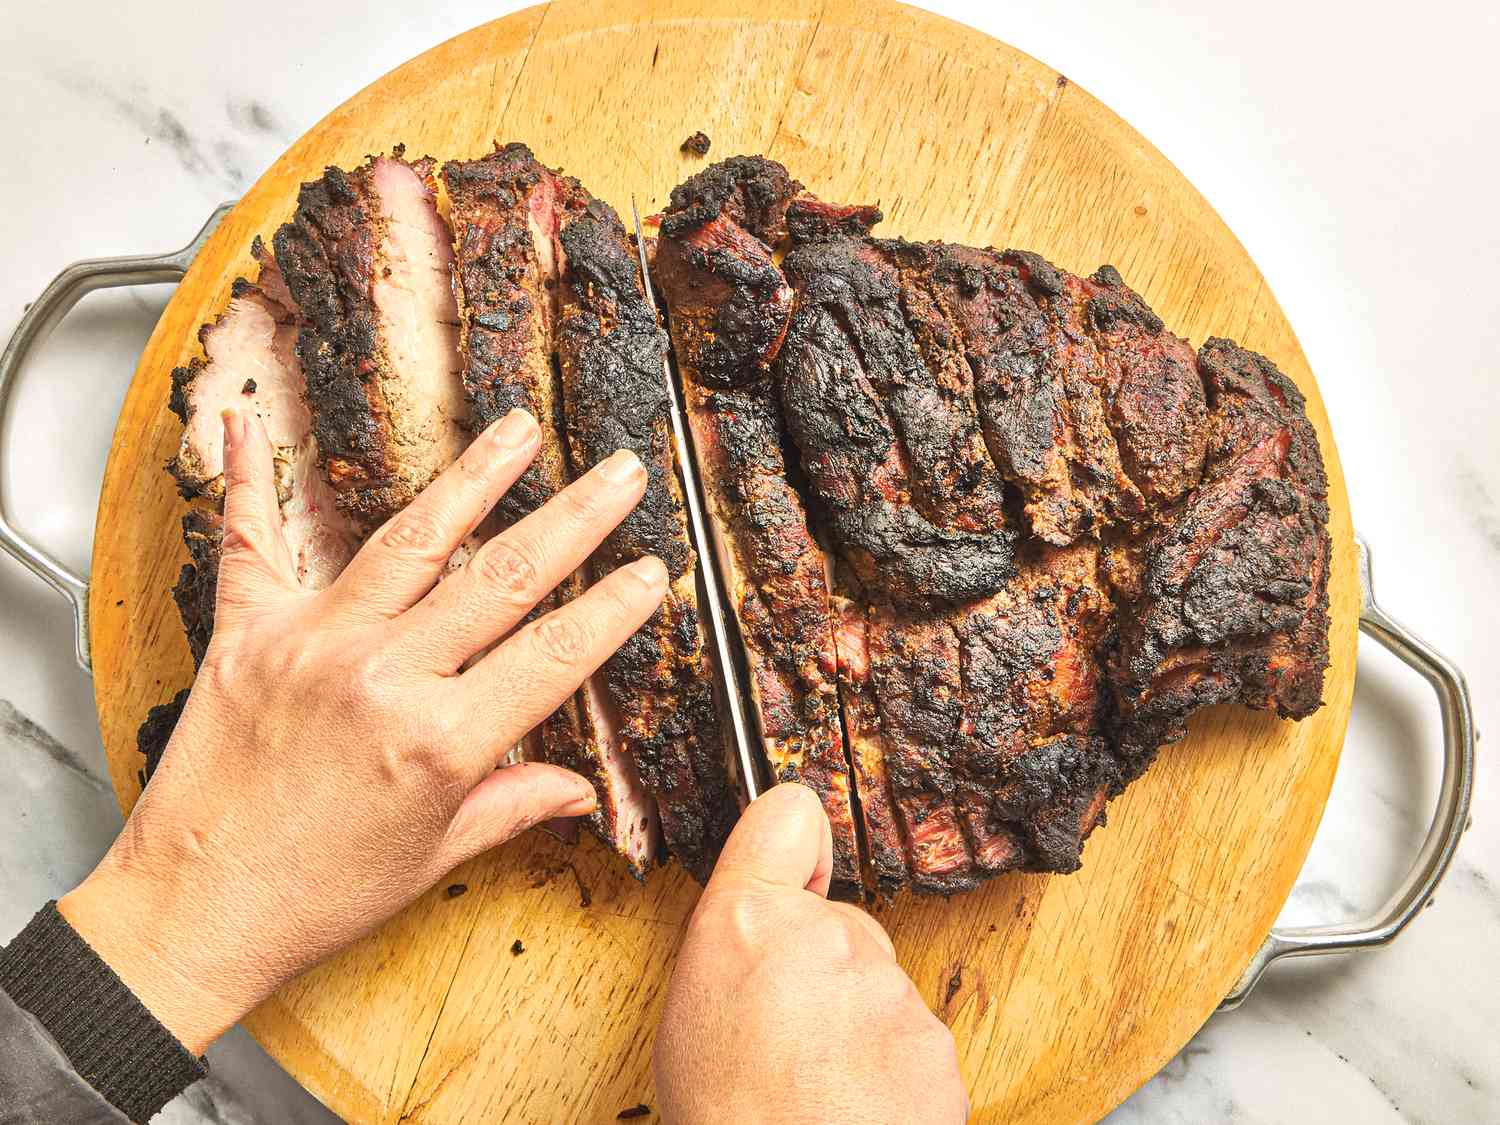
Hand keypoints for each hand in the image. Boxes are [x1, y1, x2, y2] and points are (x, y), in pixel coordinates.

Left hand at [59, 407, 666, 1052]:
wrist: (191, 913)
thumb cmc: (313, 896)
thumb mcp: (433, 857)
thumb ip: (511, 804)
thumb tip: (579, 790)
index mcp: (439, 743)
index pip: (553, 655)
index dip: (613, 608)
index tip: (652, 569)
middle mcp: (381, 679)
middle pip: (501, 578)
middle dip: (575, 518)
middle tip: (621, 471)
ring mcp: (312, 645)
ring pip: (410, 540)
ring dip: (474, 477)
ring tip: (518, 429)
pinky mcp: (246, 634)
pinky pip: (249, 543)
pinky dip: (244, 478)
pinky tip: (245, 416)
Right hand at [653, 784, 968, 1123]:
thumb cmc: (725, 1117)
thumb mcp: (693, 1008)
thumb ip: (742, 943)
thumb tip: (768, 925)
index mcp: (748, 921)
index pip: (786, 816)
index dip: (795, 840)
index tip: (800, 866)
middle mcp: (826, 937)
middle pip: (843, 924)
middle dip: (828, 968)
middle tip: (792, 1036)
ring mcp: (890, 990)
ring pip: (881, 989)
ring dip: (860, 1026)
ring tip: (821, 1086)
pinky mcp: (936, 1044)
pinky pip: (913, 1041)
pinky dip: (894, 1070)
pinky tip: (857, 1107)